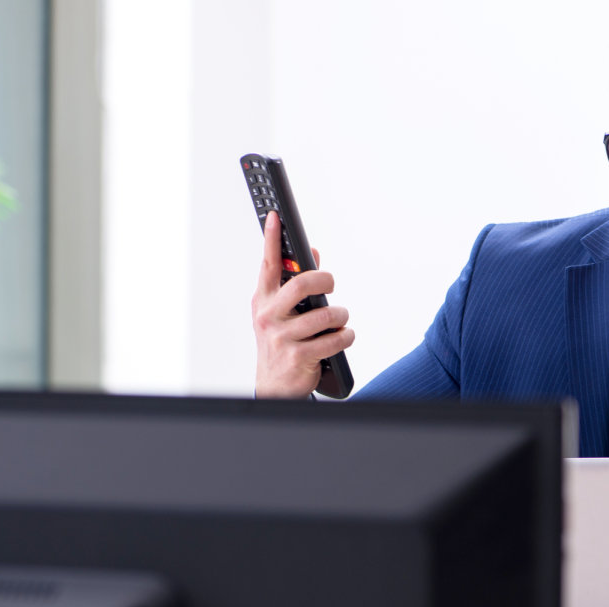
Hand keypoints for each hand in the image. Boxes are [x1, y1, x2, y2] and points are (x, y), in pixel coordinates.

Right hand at [251, 212, 354, 397]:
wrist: (274, 388)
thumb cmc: (281, 344)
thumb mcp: (281, 313)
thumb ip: (294, 284)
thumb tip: (312, 253)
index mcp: (263, 300)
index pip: (267, 264)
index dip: (271, 239)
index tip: (276, 216)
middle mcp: (268, 316)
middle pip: (302, 284)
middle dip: (324, 280)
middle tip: (331, 283)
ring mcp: (281, 337)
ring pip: (325, 314)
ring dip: (340, 316)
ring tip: (340, 320)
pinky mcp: (297, 356)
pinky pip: (334, 339)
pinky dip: (346, 336)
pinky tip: (343, 336)